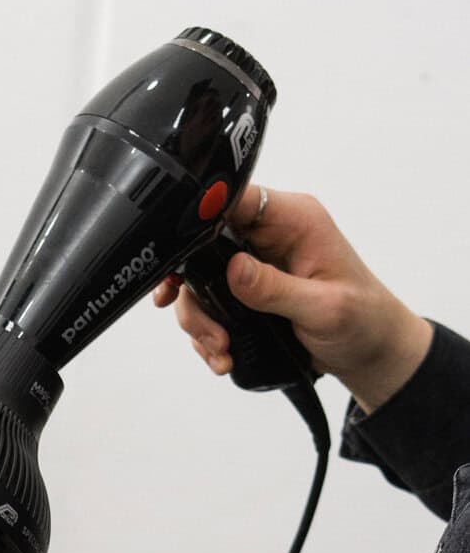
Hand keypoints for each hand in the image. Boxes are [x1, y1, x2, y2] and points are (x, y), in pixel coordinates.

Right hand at [154, 184, 431, 413]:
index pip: (235, 199)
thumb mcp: (323, 307)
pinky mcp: (247, 291)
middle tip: (210, 330)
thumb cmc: (362, 321)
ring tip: (219, 349)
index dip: (200, 221)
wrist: (370, 351)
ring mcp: (256, 264)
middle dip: (197, 292)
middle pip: (204, 246)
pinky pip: (211, 304)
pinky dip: (209, 332)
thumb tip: (234, 269)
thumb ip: (275, 288)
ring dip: (201, 320)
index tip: (181, 258)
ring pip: (201, 280)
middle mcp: (270, 236)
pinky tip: (221, 353)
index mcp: (294, 221)